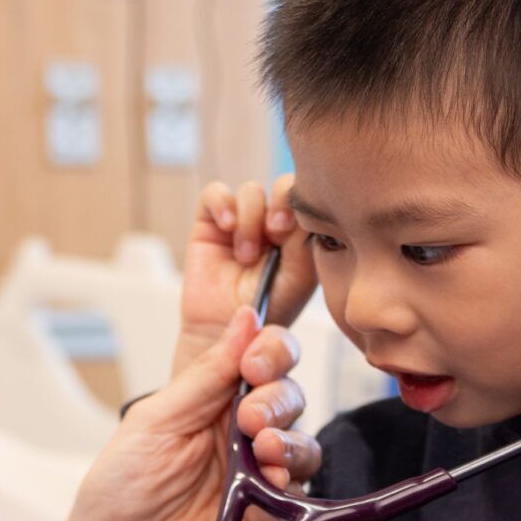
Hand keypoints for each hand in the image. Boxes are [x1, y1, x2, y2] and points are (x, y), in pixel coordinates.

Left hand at [30, 306, 319, 520]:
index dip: (269, 351)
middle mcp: (240, 439)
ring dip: (290, 439)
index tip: (257, 359)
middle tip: (250, 415)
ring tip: (262, 449)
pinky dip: (292, 481)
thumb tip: (244, 321)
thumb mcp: (153, 423)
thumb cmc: (118, 500)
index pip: (259, 361)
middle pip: (288, 397)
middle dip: (278, 396)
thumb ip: (204, 375)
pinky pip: (304, 496)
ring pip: (304, 444)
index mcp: (209, 406)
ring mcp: (260, 481)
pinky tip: (269, 482)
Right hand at [169, 175, 321, 380]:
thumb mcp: (296, 280)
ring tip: (246, 255)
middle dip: (280, 202)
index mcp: (301, 236)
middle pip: (283, 184)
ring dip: (249, 219)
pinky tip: (226, 228)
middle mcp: (274, 225)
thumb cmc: (265, 314)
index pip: (309, 199)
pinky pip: (215, 193)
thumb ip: (305, 245)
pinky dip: (221, 204)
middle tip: (276, 231)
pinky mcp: (211, 223)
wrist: (225, 336)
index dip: (302, 205)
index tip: (291, 231)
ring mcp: (243, 222)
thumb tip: (302, 213)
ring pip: (251, 191)